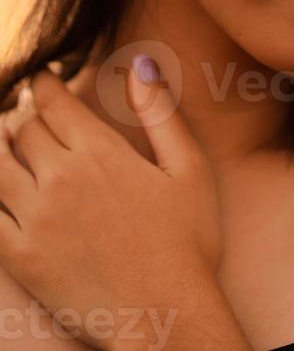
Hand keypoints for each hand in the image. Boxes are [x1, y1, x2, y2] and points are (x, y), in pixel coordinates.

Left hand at [0, 59, 223, 349]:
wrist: (167, 316)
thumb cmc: (188, 242)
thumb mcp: (189, 167)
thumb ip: (160, 112)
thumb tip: (142, 65)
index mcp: (101, 152)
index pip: (56, 103)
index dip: (45, 84)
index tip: (42, 77)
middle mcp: (61, 178)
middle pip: (25, 131)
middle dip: (27, 116)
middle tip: (30, 115)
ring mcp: (37, 218)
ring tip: (4, 142)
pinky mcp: (22, 256)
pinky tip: (0, 189)